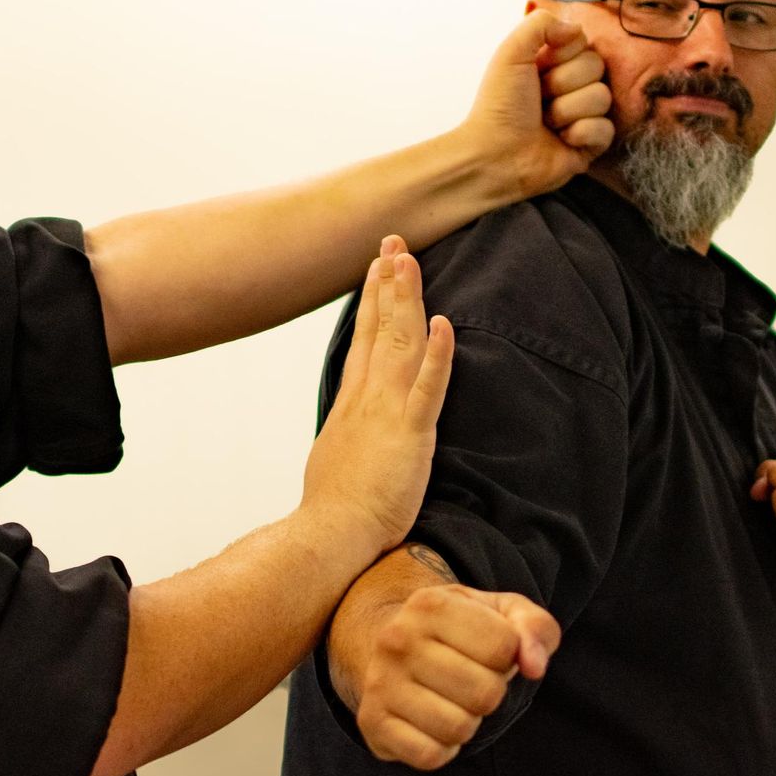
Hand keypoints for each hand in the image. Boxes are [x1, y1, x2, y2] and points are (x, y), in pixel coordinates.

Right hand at [303, 236, 453, 553]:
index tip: (377, 265)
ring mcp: (387, 412)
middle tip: (394, 240)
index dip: (372, 299)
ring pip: (401, 343)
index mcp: (351, 402)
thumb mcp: (335, 455)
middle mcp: (367, 397)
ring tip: (409, 259)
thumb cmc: (333, 508)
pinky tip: (444, 323)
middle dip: (387, 281)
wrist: (331, 534)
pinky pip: (429, 388)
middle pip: (380, 328)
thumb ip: (348, 429)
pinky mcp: (410, 434)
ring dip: (406, 299)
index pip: (364, 339)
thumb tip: (349, 421)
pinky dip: (438, 355)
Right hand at [341, 582, 558, 770]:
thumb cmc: (461, 630)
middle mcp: (397, 639)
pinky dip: (443, 749)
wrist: (391, 646)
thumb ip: (535, 628)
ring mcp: (380, 682)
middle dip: (492, 692)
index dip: (510, 656)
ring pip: (458, 728)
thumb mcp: (501, 613)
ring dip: (469, 722)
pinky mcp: (372, 722)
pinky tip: (433, 724)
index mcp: (430, 604)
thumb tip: (534, 667)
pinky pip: (430, 756)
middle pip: (485, 693)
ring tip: (454, 702)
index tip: (489, 652)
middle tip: (473, 680)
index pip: (504, 647)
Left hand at [458, 9, 614, 199]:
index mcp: (554, 63)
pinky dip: (581, 133)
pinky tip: (561, 140)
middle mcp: (572, 86)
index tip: (537, 69)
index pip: (583, 42)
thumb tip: (576, 28)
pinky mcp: (591, 144)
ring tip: (546, 123)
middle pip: (597, 67)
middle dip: (563, 84)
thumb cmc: (499, 105)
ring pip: (602, 97)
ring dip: (568, 111)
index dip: (561, 55)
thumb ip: (540, 24)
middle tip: (540, 100)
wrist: (495, 154)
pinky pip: (606, 128)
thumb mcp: (511, 52)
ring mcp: (583, 115)